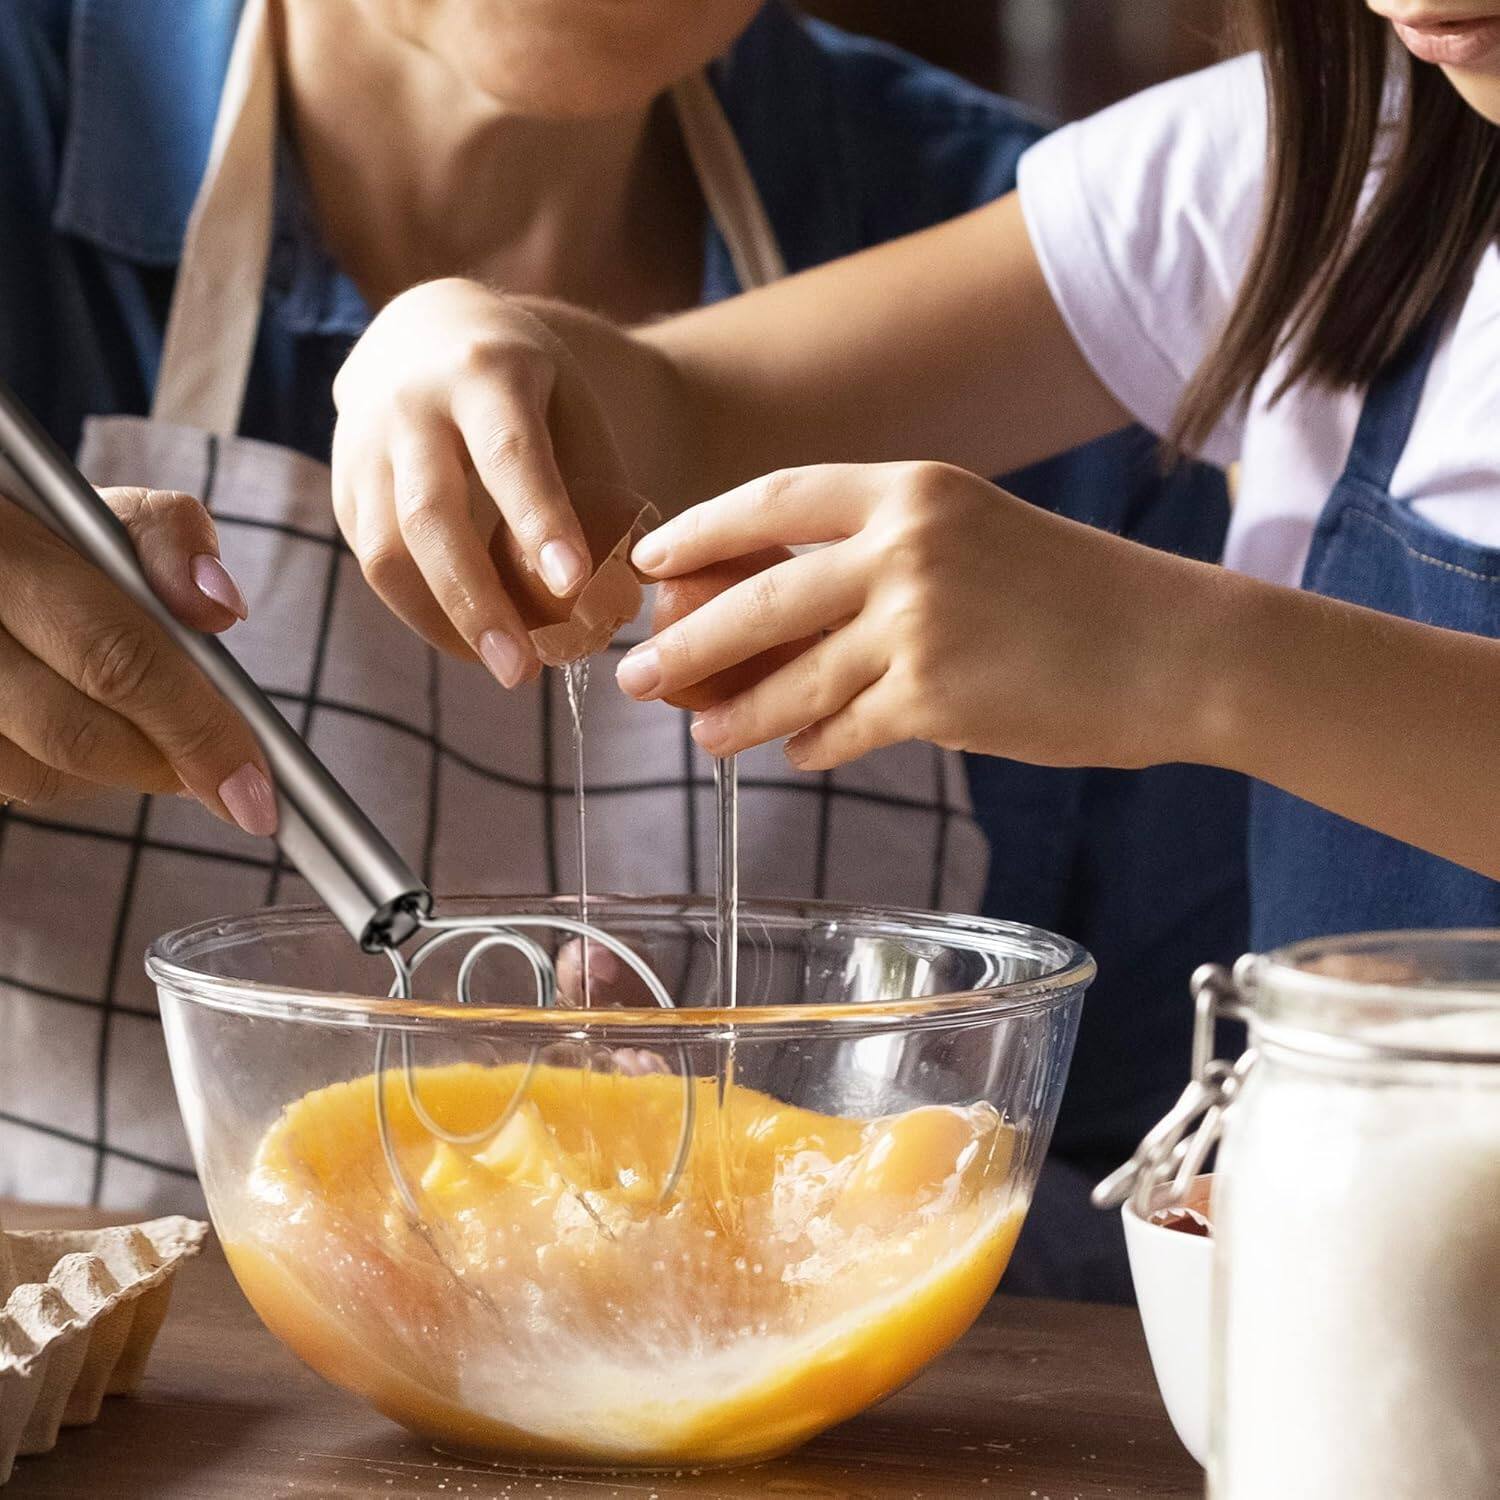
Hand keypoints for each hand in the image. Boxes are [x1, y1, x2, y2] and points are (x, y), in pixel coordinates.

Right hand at [0, 487, 274, 830]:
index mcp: (1, 546)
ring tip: (157, 733)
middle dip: (170, 765)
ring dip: (121, 772)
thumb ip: (171, 539)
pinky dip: (70, 776)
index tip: (254, 785)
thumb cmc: (52, 539)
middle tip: (235, 788)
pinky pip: (12, 783)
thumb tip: (219, 607)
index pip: (116, 658)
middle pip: (74, 731)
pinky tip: (94, 733)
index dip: (194, 728)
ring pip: (42, 771)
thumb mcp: (108, 515)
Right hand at [331, 278, 642, 684]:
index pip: (510, 454)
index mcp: (483, 373)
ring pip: (387, 552)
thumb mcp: (571, 404)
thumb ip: (595, 484)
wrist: (424, 328)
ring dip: (445, 624)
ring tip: (506, 666)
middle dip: (478, 603)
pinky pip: (375, 564)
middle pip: (431, 516)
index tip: (574, 584)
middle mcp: (409, 405)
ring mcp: (362, 446)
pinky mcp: (343, 487)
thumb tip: (621, 589)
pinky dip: (424, 613)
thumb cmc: (523, 382)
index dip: (540, 521)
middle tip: (524, 671)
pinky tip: (471, 639)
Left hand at [616, 462, 1219, 772]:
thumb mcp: (973, 538)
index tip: (650, 563)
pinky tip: (797, 753)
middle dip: (686, 643)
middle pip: (759, 599)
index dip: (700, 532)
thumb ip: (876, 561)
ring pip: (791, 678)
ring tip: (701, 734)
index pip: (774, 500)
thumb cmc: (1076, 595)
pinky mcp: (936, 698)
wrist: (1177, 648)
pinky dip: (812, 745)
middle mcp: (906, 546)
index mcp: (912, 488)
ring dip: (736, 712)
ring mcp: (918, 623)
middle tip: (636, 675)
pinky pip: (843, 729)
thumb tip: (767, 619)